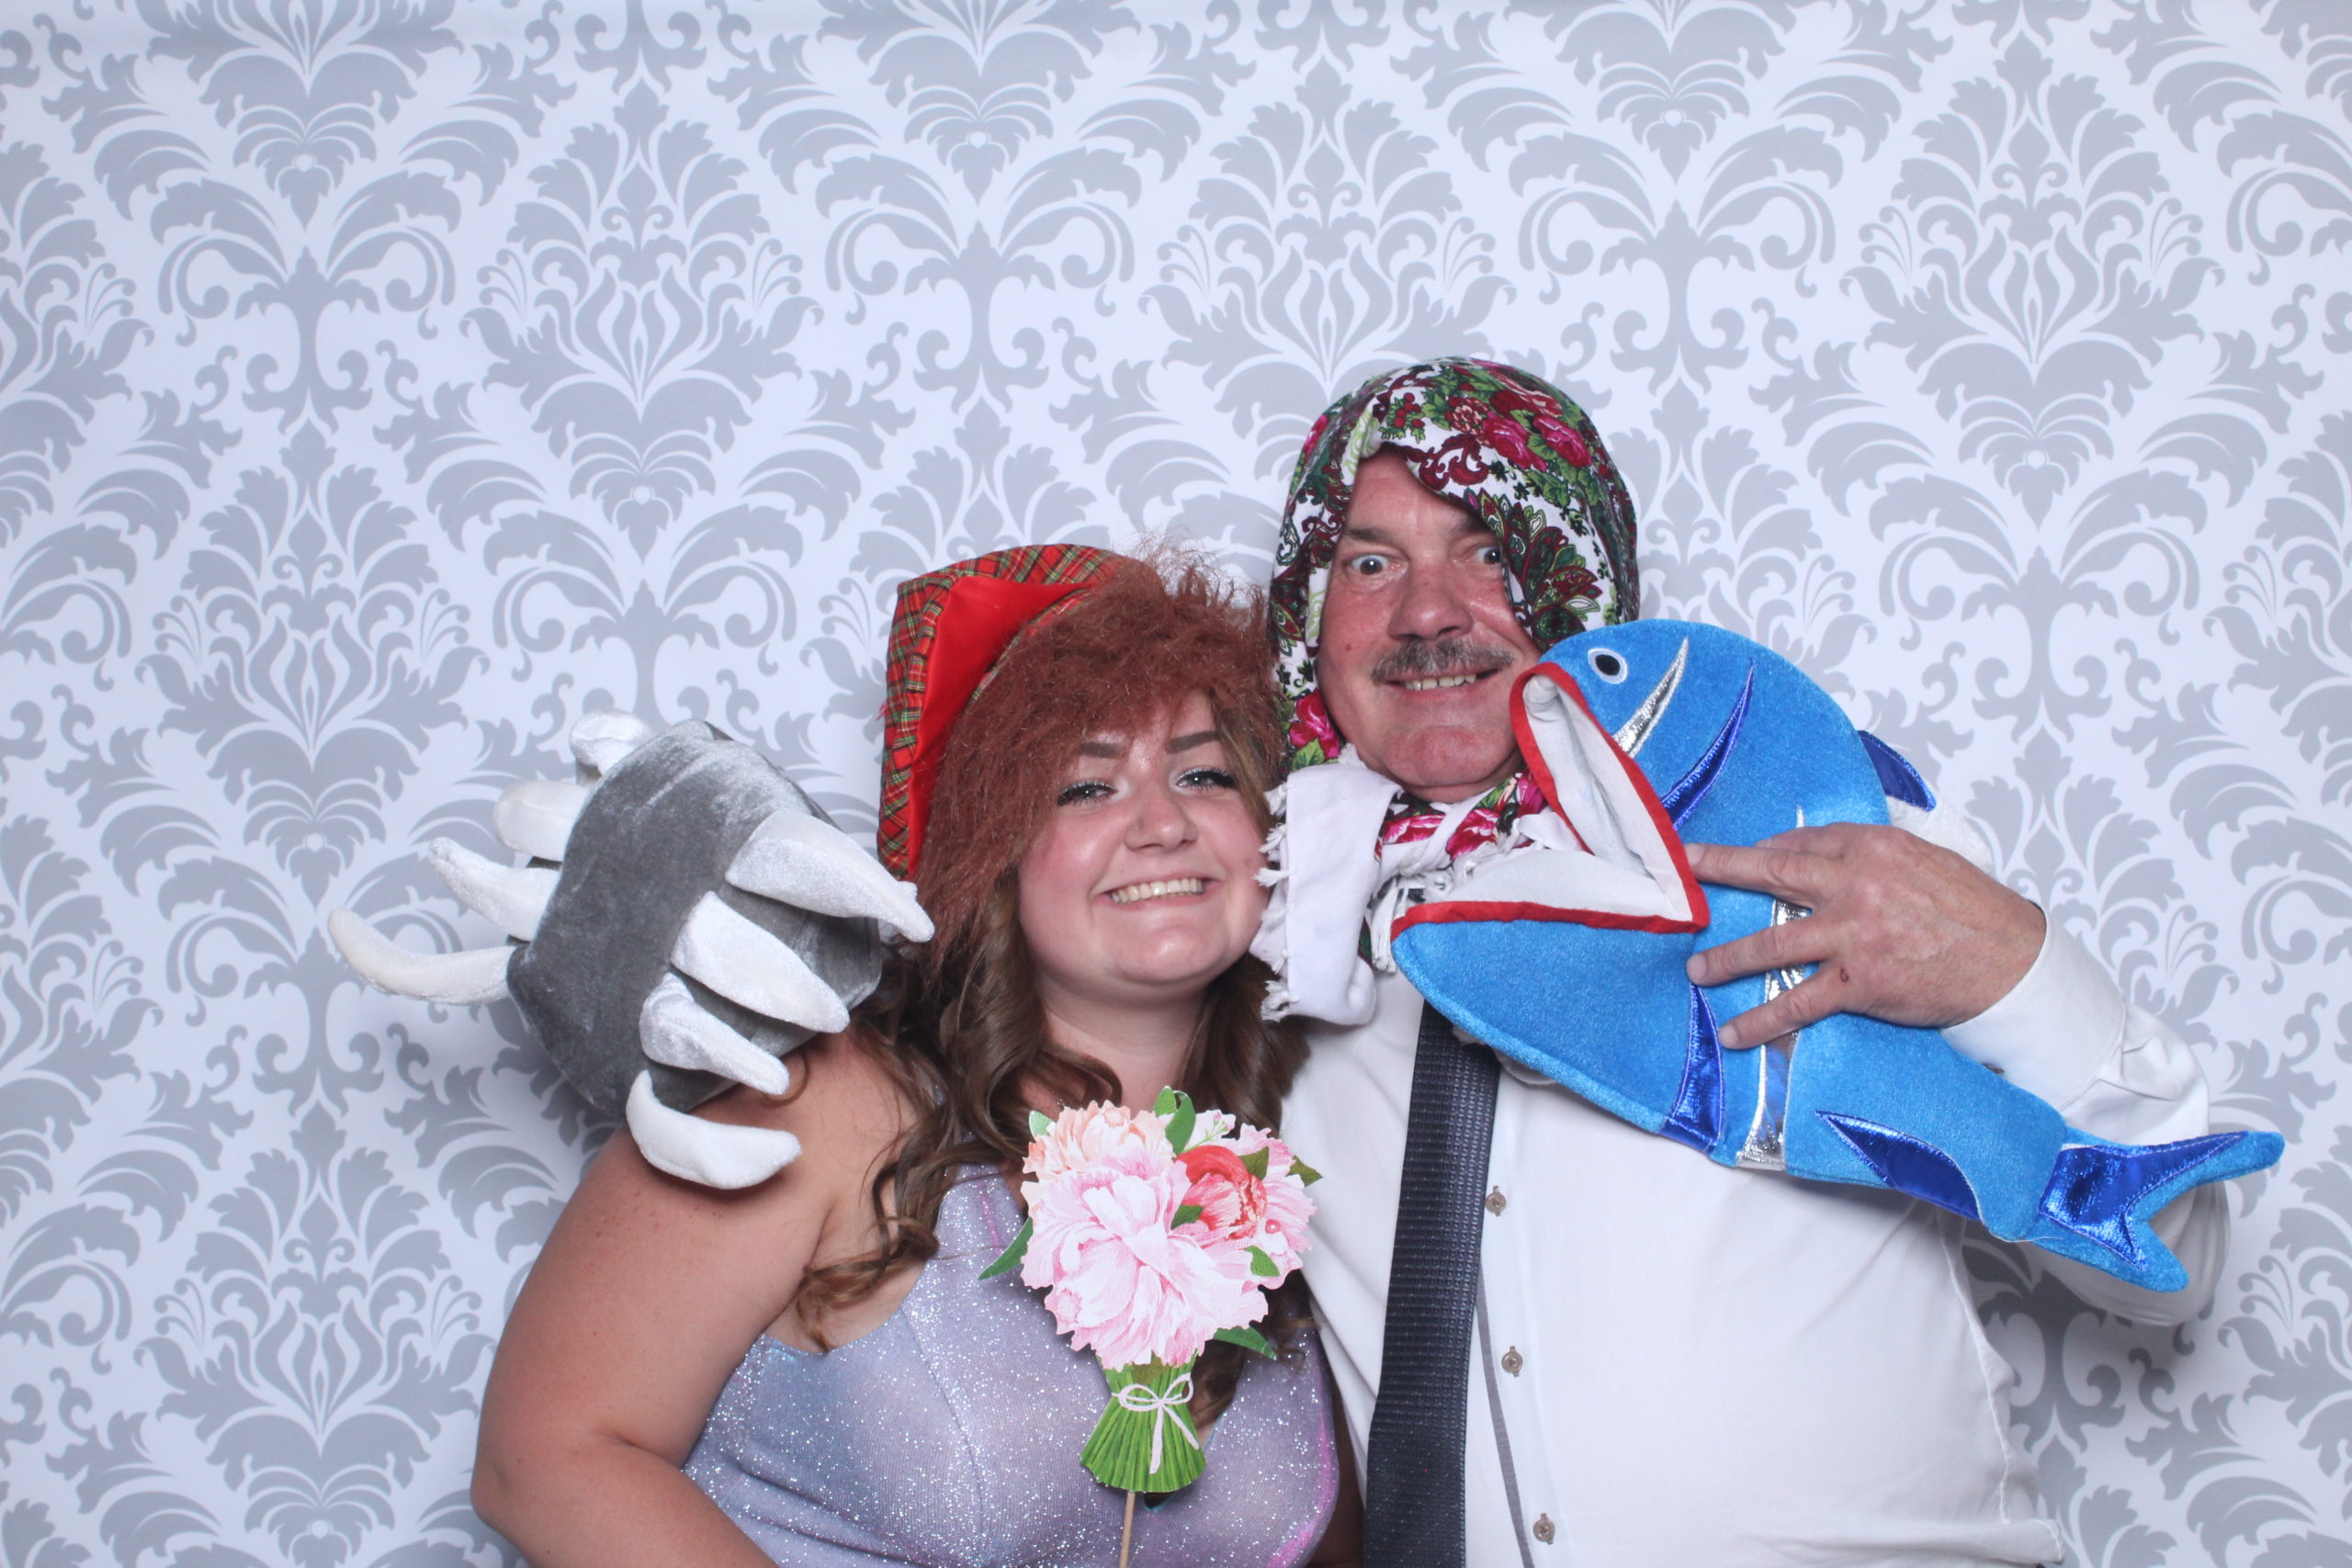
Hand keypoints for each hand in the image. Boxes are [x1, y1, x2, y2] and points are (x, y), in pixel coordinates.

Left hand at [1682, 824, 2044, 1049]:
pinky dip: (1761, 1020)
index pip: (1802, 841)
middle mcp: (1855, 884)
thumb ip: (1875, 856)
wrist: (2012, 960)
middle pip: (1771, 873)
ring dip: (1726, 958)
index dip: (1764, 850)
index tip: (1736, 856)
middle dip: (1720, 871)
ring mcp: (1853, 935)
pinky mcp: (1859, 982)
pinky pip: (1796, 1002)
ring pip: (1771, 943)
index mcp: (1873, 847)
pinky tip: (1734, 1031)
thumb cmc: (1975, 911)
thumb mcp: (1926, 860)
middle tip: (1684, 874)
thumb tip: (1831, 856)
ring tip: (1696, 970)